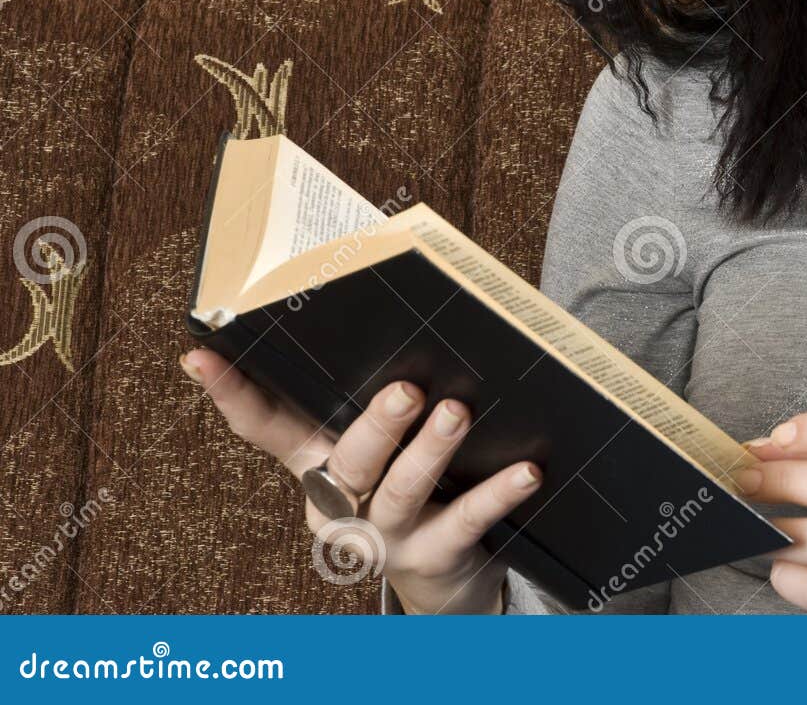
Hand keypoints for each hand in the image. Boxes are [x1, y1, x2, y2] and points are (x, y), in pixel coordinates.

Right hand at [180, 347, 541, 613]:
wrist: (446, 577)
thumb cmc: (415, 484)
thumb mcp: (383, 442)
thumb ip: (375, 389)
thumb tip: (400, 310)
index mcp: (317, 462)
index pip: (264, 426)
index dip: (231, 394)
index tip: (200, 356)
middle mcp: (340, 502)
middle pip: (347, 462)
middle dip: (376, 426)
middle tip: (408, 391)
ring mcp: (383, 536)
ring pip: (402, 490)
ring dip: (431, 452)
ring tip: (457, 414)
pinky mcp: (432, 555)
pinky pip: (465, 521)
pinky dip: (497, 494)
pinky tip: (526, 471)